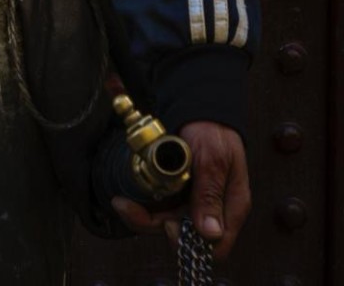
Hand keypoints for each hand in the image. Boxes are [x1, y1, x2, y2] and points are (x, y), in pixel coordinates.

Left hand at [111, 120, 250, 260]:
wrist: (199, 107)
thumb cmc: (212, 130)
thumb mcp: (212, 158)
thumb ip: (210, 193)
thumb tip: (210, 233)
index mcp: (230, 207)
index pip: (215, 245)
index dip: (190, 242)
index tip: (168, 225)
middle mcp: (212, 210)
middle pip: (185, 236)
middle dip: (155, 225)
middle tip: (128, 207)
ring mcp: (194, 202)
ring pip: (168, 223)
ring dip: (144, 216)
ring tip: (122, 203)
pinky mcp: (178, 193)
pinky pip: (161, 208)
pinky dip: (144, 205)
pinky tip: (128, 198)